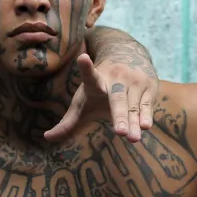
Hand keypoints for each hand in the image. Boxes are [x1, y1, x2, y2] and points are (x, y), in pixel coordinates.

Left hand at [43, 53, 159, 143]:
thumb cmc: (99, 90)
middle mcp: (116, 79)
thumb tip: (47, 137)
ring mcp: (134, 81)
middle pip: (117, 100)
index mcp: (96, 82)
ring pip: (133, 106)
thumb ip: (68, 123)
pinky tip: (146, 126)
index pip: (89, 77)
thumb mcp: (83, 103)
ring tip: (133, 138)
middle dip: (118, 115)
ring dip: (134, 122)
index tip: (83, 58)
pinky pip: (146, 105)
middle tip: (119, 132)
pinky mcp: (149, 86)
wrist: (130, 58)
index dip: (86, 68)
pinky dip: (146, 116)